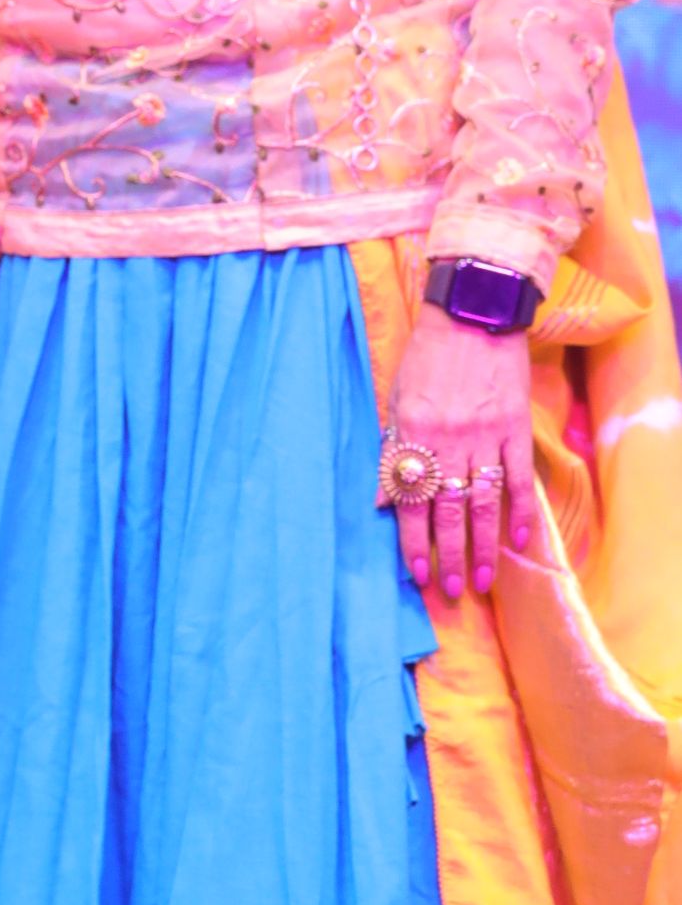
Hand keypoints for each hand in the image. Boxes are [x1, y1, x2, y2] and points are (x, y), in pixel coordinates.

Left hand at [385, 305, 535, 598]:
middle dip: (451, 555)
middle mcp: (449, 440)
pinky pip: (518, 477)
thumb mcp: (396, 402)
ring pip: (484, 501)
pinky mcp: (516, 426)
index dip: (414, 543)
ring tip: (485, 580)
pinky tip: (521, 541)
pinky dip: (519, 510)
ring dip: (485, 545)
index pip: (412, 501)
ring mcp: (486, 434)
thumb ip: (392, 453)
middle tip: (455, 590)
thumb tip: (382, 502)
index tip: (419, 576)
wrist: (472, 314)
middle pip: (449, 510)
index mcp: (414, 435)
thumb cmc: (427, 359)